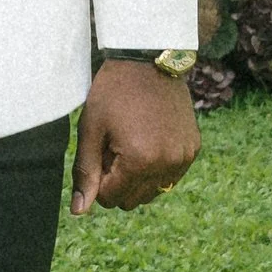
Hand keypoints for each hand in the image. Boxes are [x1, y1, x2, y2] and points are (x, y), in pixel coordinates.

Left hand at [70, 59, 199, 216]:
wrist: (150, 59)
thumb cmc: (113, 92)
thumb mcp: (91, 129)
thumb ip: (85, 172)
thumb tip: (79, 212)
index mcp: (140, 161)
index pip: (110, 198)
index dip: (98, 180)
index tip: (100, 152)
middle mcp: (167, 164)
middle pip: (132, 200)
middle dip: (117, 181)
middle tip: (114, 146)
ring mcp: (184, 158)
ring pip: (152, 192)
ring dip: (137, 178)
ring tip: (131, 142)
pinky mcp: (193, 149)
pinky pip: (170, 176)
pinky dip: (156, 168)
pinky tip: (148, 140)